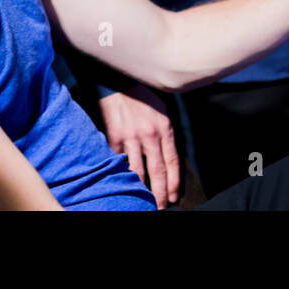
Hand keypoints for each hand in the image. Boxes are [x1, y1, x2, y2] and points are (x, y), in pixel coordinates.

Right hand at [98, 84, 180, 206]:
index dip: (174, 183)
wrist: (116, 81)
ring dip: (141, 189)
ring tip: (142, 201)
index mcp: (165, 128)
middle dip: (160, 193)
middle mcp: (150, 135)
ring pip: (137, 172)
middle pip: (157, 171)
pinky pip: (119, 162)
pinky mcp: (114, 138)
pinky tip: (123, 184)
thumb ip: (165, 131)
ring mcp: (131, 137)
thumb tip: (167, 153)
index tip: (173, 196)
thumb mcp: (161, 109)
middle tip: (160, 207)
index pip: (172, 162)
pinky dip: (122, 174)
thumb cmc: (140, 94)